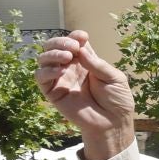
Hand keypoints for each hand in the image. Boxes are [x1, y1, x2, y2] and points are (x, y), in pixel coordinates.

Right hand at [35, 32, 136, 159]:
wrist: (113, 123)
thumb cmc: (117, 100)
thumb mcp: (114, 78)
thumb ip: (97, 64)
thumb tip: (81, 50)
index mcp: (85, 62)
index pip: (74, 43)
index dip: (75, 37)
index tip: (82, 37)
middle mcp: (70, 68)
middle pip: (55, 47)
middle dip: (60, 42)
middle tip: (73, 47)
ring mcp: (60, 79)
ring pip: (44, 59)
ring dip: (53, 53)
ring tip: (67, 57)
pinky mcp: (52, 92)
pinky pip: (41, 77)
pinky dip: (47, 70)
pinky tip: (60, 70)